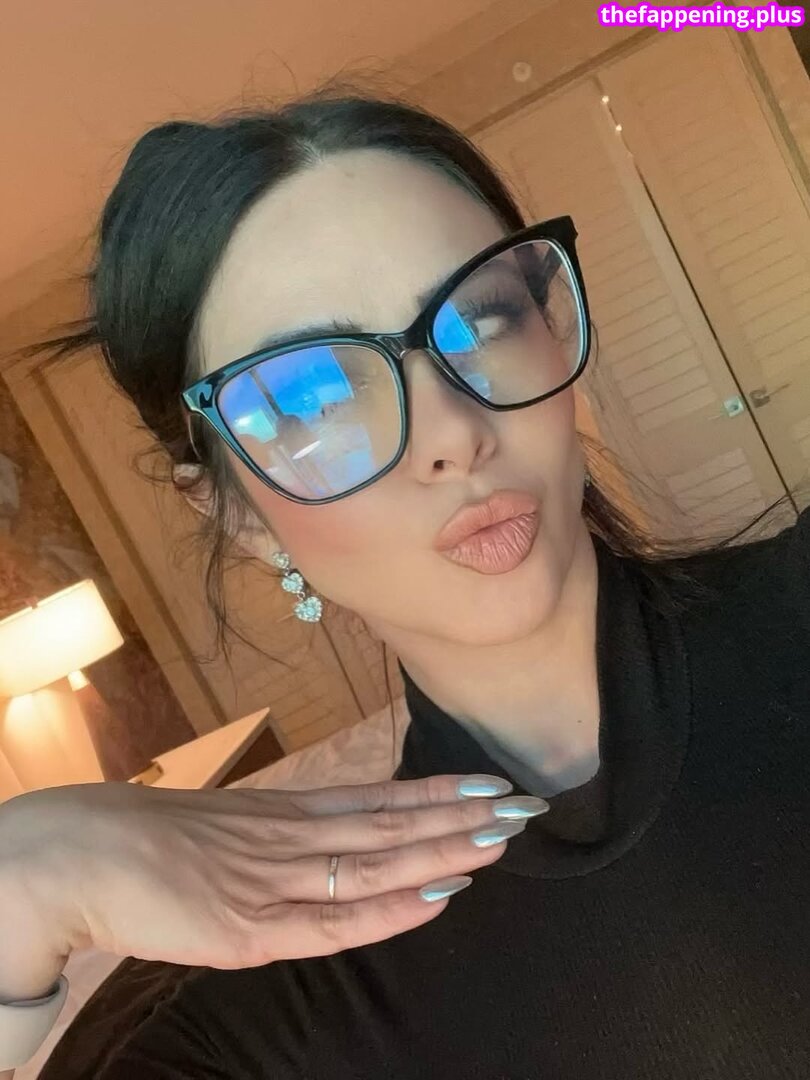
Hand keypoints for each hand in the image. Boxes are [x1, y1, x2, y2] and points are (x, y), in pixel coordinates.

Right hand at [0, 776, 545, 975]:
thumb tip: (327, 841)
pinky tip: (439, 895)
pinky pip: (336, 920)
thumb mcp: (227, 829)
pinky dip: (392, 909)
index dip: (438, 793)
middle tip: (526, 805)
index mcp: (286, 812)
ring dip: (444, 849)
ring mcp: (277, 879)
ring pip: (379, 863)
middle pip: (393, 824)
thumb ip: (277, 837)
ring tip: (501, 837)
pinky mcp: (252, 928)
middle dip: (464, 816)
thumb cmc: (148, 841)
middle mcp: (293, 837)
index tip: (489, 785)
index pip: (379, 799)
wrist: (80, 855)